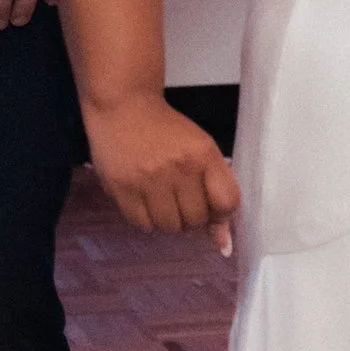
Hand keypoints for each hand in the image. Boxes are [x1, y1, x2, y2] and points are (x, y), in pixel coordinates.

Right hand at [85, 91, 241, 252]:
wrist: (125, 107)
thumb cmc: (166, 130)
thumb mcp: (200, 148)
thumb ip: (216, 190)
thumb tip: (223, 242)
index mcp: (204, 154)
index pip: (227, 202)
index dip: (221, 213)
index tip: (212, 209)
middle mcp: (179, 167)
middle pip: (196, 220)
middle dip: (192, 217)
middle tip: (182, 199)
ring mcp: (148, 179)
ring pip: (169, 226)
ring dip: (169, 220)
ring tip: (163, 199)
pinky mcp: (122, 188)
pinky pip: (143, 224)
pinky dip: (147, 219)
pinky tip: (145, 200)